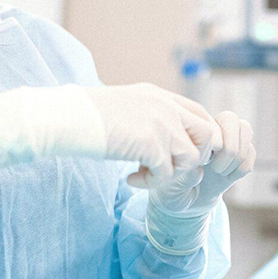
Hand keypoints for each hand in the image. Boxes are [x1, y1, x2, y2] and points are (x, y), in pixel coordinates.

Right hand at [84, 84, 221, 181]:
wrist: (69, 117)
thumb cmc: (88, 116)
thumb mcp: (127, 105)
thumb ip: (148, 114)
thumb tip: (162, 136)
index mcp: (161, 96)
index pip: (200, 114)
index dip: (198, 137)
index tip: (177, 153)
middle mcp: (166, 107)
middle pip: (208, 135)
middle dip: (194, 156)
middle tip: (170, 166)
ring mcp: (161, 124)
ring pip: (191, 158)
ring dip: (171, 173)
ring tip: (145, 174)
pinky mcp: (151, 144)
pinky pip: (167, 174)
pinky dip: (150, 182)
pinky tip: (131, 178)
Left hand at [133, 110, 255, 208]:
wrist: (185, 205)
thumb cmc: (171, 191)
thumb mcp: (169, 186)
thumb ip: (184, 176)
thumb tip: (201, 169)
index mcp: (190, 132)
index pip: (210, 121)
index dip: (212, 144)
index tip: (201, 163)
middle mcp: (210, 131)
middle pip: (232, 119)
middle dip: (229, 148)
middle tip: (215, 168)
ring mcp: (227, 142)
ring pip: (246, 130)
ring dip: (237, 157)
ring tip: (221, 172)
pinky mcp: (239, 156)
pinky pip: (252, 152)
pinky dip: (242, 168)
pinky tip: (227, 178)